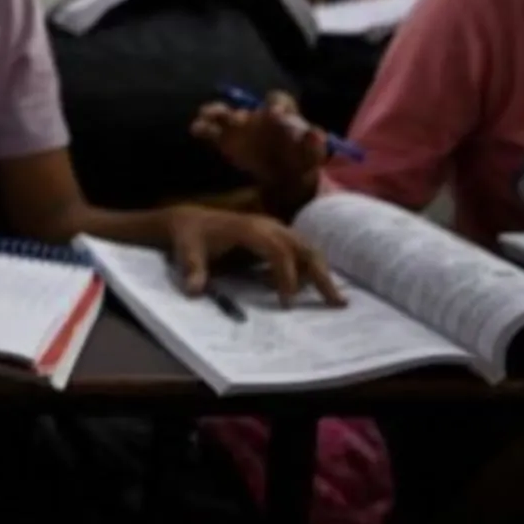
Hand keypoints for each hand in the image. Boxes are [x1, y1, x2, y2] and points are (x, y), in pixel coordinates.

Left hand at [163, 206, 343, 306]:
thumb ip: (192, 270)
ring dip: (321, 273)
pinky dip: (309, 270)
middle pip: (304, 248)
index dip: (286, 276)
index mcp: (250, 229)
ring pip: (308, 249)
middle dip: (321, 275)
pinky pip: (300, 252)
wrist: (190, 221)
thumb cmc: (190, 237)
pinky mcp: (277, 237)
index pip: (279, 251)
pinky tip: (306, 292)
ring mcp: (276, 229)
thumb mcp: (186, 253)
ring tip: (334, 300)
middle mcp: (269, 226)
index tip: (286, 302)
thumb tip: (194, 292)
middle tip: (337, 302)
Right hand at [190, 91, 325, 213]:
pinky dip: (203, 128)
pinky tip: (196, 128)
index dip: (276, 104)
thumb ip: (313, 144)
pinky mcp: (226, 141)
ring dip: (217, 112)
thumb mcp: (312, 156)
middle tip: (240, 120)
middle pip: (248, 107)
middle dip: (244, 113)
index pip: (278, 100)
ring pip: (225, 115)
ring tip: (206, 114)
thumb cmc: (301, 162)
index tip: (275, 114)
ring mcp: (241, 128)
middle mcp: (259, 116)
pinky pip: (212, 131)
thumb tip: (314, 132)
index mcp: (283, 114)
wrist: (285, 180)